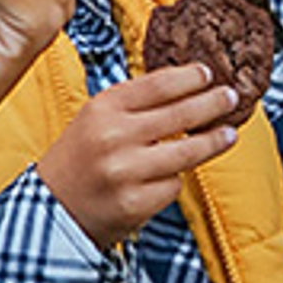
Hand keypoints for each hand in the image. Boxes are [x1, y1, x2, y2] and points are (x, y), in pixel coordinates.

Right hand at [39, 64, 246, 248]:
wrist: (52, 208)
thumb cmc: (80, 159)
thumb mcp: (96, 118)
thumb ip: (134, 103)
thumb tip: (186, 87)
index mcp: (103, 108)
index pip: (159, 84)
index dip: (190, 78)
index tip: (208, 74)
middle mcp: (114, 136)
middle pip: (181, 114)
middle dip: (213, 104)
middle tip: (230, 98)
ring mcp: (126, 171)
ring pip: (187, 151)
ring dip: (213, 141)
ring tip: (228, 134)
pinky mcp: (135, 203)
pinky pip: (173, 185)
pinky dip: (174, 180)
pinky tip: (168, 176)